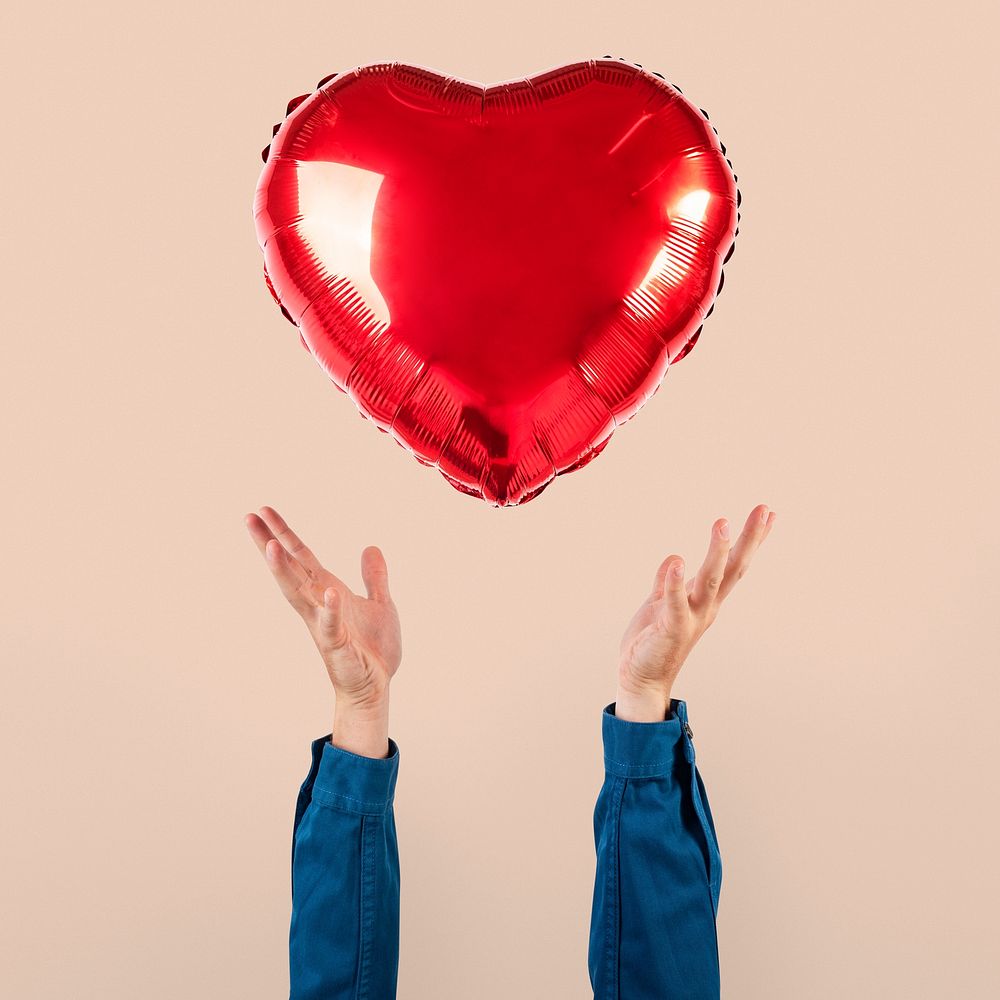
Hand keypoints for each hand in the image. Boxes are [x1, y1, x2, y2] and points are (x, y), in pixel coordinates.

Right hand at [245, 506, 400, 756]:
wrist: (376, 686)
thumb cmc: (373, 649)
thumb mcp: (380, 603)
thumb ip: (374, 577)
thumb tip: (371, 547)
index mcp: (327, 591)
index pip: (301, 557)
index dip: (284, 534)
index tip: (263, 511)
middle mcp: (318, 605)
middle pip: (290, 569)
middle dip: (269, 544)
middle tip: (249, 518)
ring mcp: (324, 626)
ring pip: (299, 595)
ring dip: (284, 571)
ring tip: (271, 546)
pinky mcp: (338, 647)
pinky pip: (332, 626)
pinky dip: (331, 609)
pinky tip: (330, 591)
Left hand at [615, 504, 775, 721]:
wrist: (641, 680)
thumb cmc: (653, 643)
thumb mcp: (659, 604)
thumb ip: (666, 583)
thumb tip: (675, 559)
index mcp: (705, 599)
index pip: (732, 565)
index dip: (750, 540)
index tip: (768, 514)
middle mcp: (705, 606)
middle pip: (732, 568)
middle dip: (748, 539)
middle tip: (762, 510)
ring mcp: (691, 617)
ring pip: (709, 581)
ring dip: (717, 553)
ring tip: (723, 523)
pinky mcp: (670, 628)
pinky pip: (674, 602)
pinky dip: (676, 583)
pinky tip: (679, 561)